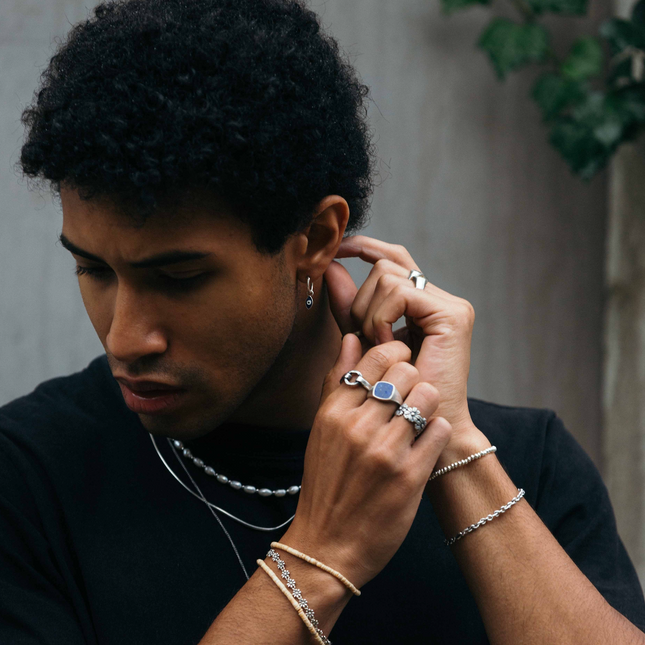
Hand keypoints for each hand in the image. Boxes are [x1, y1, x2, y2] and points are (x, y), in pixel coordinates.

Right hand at [282, 336, 451, 588]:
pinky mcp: (411, 476)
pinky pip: (440, 430)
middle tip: (409, 395)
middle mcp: (358, 427)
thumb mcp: (322, 429)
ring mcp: (385, 451)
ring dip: (428, 404)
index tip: (398, 369)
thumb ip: (337, 381)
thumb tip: (351, 337)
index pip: (376, 356)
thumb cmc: (326, 482)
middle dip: (413, 378)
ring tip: (418, 418)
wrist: (328, 545)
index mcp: (334, 411)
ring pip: (427, 395)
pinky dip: (437, 432)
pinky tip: (424, 443)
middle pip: (406, 371)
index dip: (395, 355)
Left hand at [324, 235, 476, 436]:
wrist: (418, 431)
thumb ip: (349, 307)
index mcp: (422, 303)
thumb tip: (330, 267)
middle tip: (365, 338)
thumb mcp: (362, 342)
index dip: (365, 247)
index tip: (337, 249)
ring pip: (386, 276)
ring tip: (379, 348)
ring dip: (369, 314)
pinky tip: (387, 345)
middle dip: (360, 300)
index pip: (393, 258)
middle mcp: (439, 299)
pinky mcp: (452, 314)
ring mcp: (449, 305)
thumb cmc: (391, 394)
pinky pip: (398, 293)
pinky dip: (381, 318)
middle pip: (384, 265)